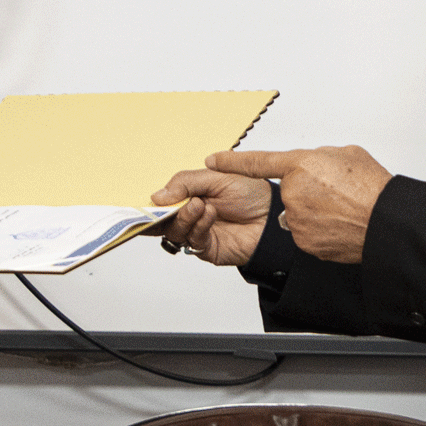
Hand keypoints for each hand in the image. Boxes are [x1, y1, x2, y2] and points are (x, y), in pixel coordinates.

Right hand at [148, 169, 274, 265]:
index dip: (153, 202)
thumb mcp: (216, 177)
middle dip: (163, 212)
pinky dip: (198, 226)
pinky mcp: (207, 248)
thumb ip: (185, 183)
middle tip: (169, 203)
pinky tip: (209, 214)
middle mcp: (192, 215)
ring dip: (184, 217)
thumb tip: (157, 196)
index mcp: (191, 195)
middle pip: (163, 219)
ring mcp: (198, 232)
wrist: (274, 215)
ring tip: (199, 204)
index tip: (151, 199)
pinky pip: (193, 240)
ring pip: (175, 230)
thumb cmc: (252, 193)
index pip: (163, 201)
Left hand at [208, 147, 391, 263]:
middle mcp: (292, 193)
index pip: (258, 162)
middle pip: (288, 192)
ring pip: (297, 214)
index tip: (213, 161)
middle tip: (334, 193)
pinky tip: (339, 226)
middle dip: (305, 192)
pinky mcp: (303, 242)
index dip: (233, 162)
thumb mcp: (346, 155)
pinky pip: (306, 233)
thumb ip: (320, 158)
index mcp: (300, 165)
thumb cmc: (371, 188)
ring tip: (340, 211)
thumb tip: (313, 165)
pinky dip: (320, 230)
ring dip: (314, 212)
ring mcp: (296, 220)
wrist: (385, 222)